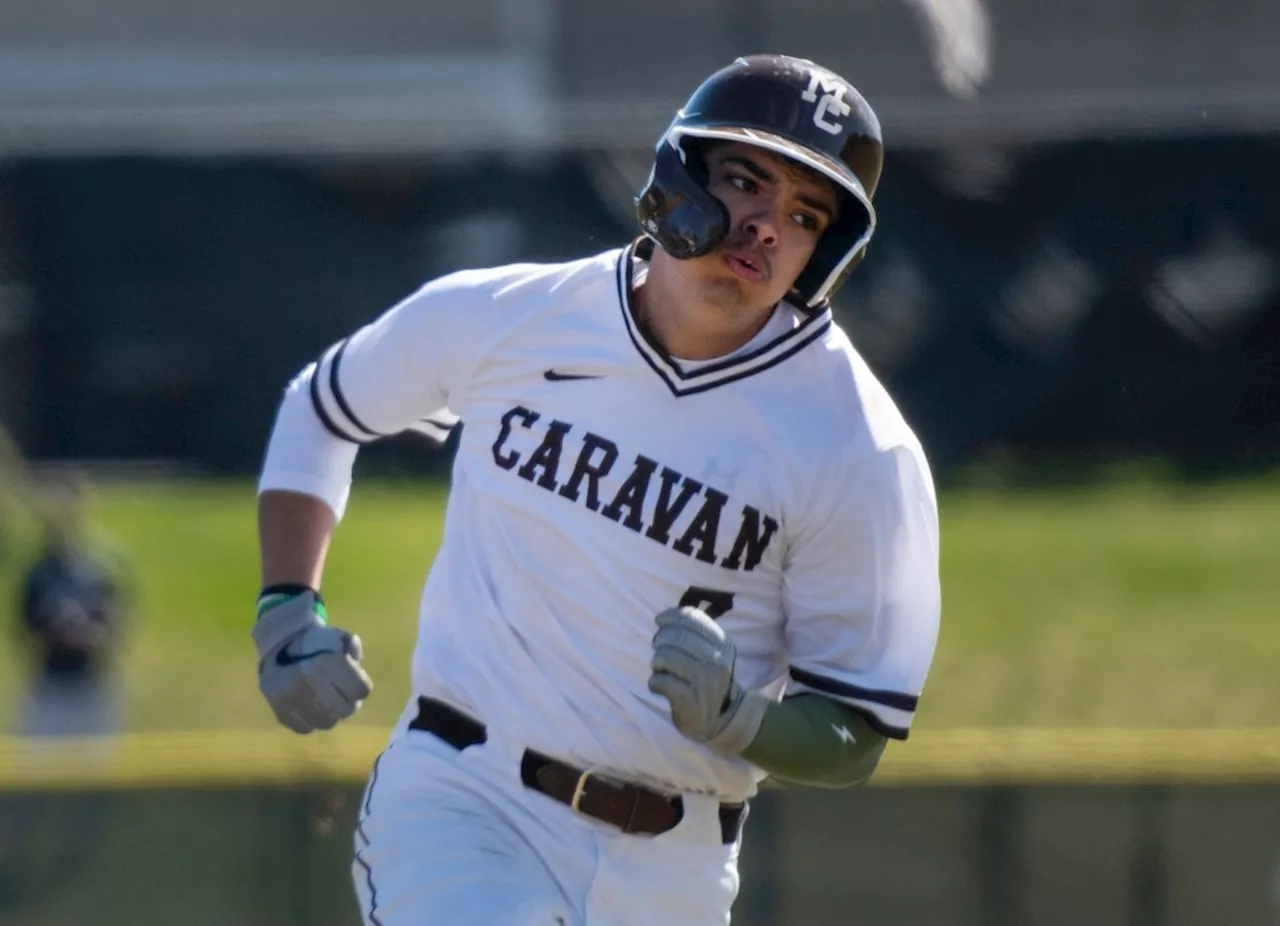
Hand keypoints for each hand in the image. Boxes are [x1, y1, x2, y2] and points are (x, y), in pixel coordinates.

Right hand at [252, 588, 372, 732]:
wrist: (277, 649)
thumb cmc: (315, 643)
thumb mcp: (338, 637)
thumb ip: (353, 650)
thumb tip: (356, 665)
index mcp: (321, 663)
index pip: (359, 689)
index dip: (362, 686)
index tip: (357, 681)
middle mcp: (303, 685)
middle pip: (344, 709)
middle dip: (350, 702)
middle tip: (345, 694)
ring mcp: (289, 703)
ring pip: (327, 722)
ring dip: (333, 714)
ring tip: (329, 700)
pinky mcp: (280, 715)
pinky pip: (306, 728)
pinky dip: (313, 720)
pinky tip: (312, 706)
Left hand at [647, 606, 766, 755]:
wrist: (720, 719)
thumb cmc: (708, 680)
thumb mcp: (712, 653)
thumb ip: (694, 634)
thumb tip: (665, 617)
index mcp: (723, 644)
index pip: (693, 619)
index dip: (671, 616)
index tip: (660, 620)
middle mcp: (718, 661)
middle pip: (677, 636)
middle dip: (660, 640)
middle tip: (657, 650)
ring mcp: (705, 681)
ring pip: (667, 657)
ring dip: (657, 663)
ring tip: (660, 670)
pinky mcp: (691, 701)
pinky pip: (661, 681)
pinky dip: (654, 683)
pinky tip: (658, 687)